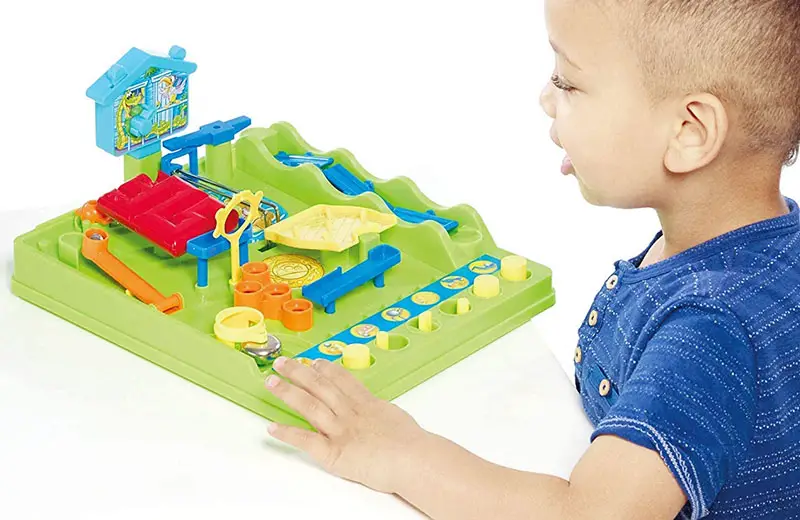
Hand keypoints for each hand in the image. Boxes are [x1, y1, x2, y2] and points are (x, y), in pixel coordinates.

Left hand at [265, 356, 429, 492]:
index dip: (327, 370)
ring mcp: (340, 431)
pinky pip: (306, 440)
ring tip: (271, 381)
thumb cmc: (414, 445)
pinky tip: (272, 427)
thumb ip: (382, 415)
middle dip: (299, 372)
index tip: (316, 361)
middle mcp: (351, 413)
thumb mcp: (398, 419)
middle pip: (321, 386)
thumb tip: (382, 415)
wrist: (414, 459)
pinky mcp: (334, 453)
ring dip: (288, 392)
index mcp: (368, 405)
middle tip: (283, 362)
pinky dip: (287, 433)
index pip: (343, 381)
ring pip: (309, 405)